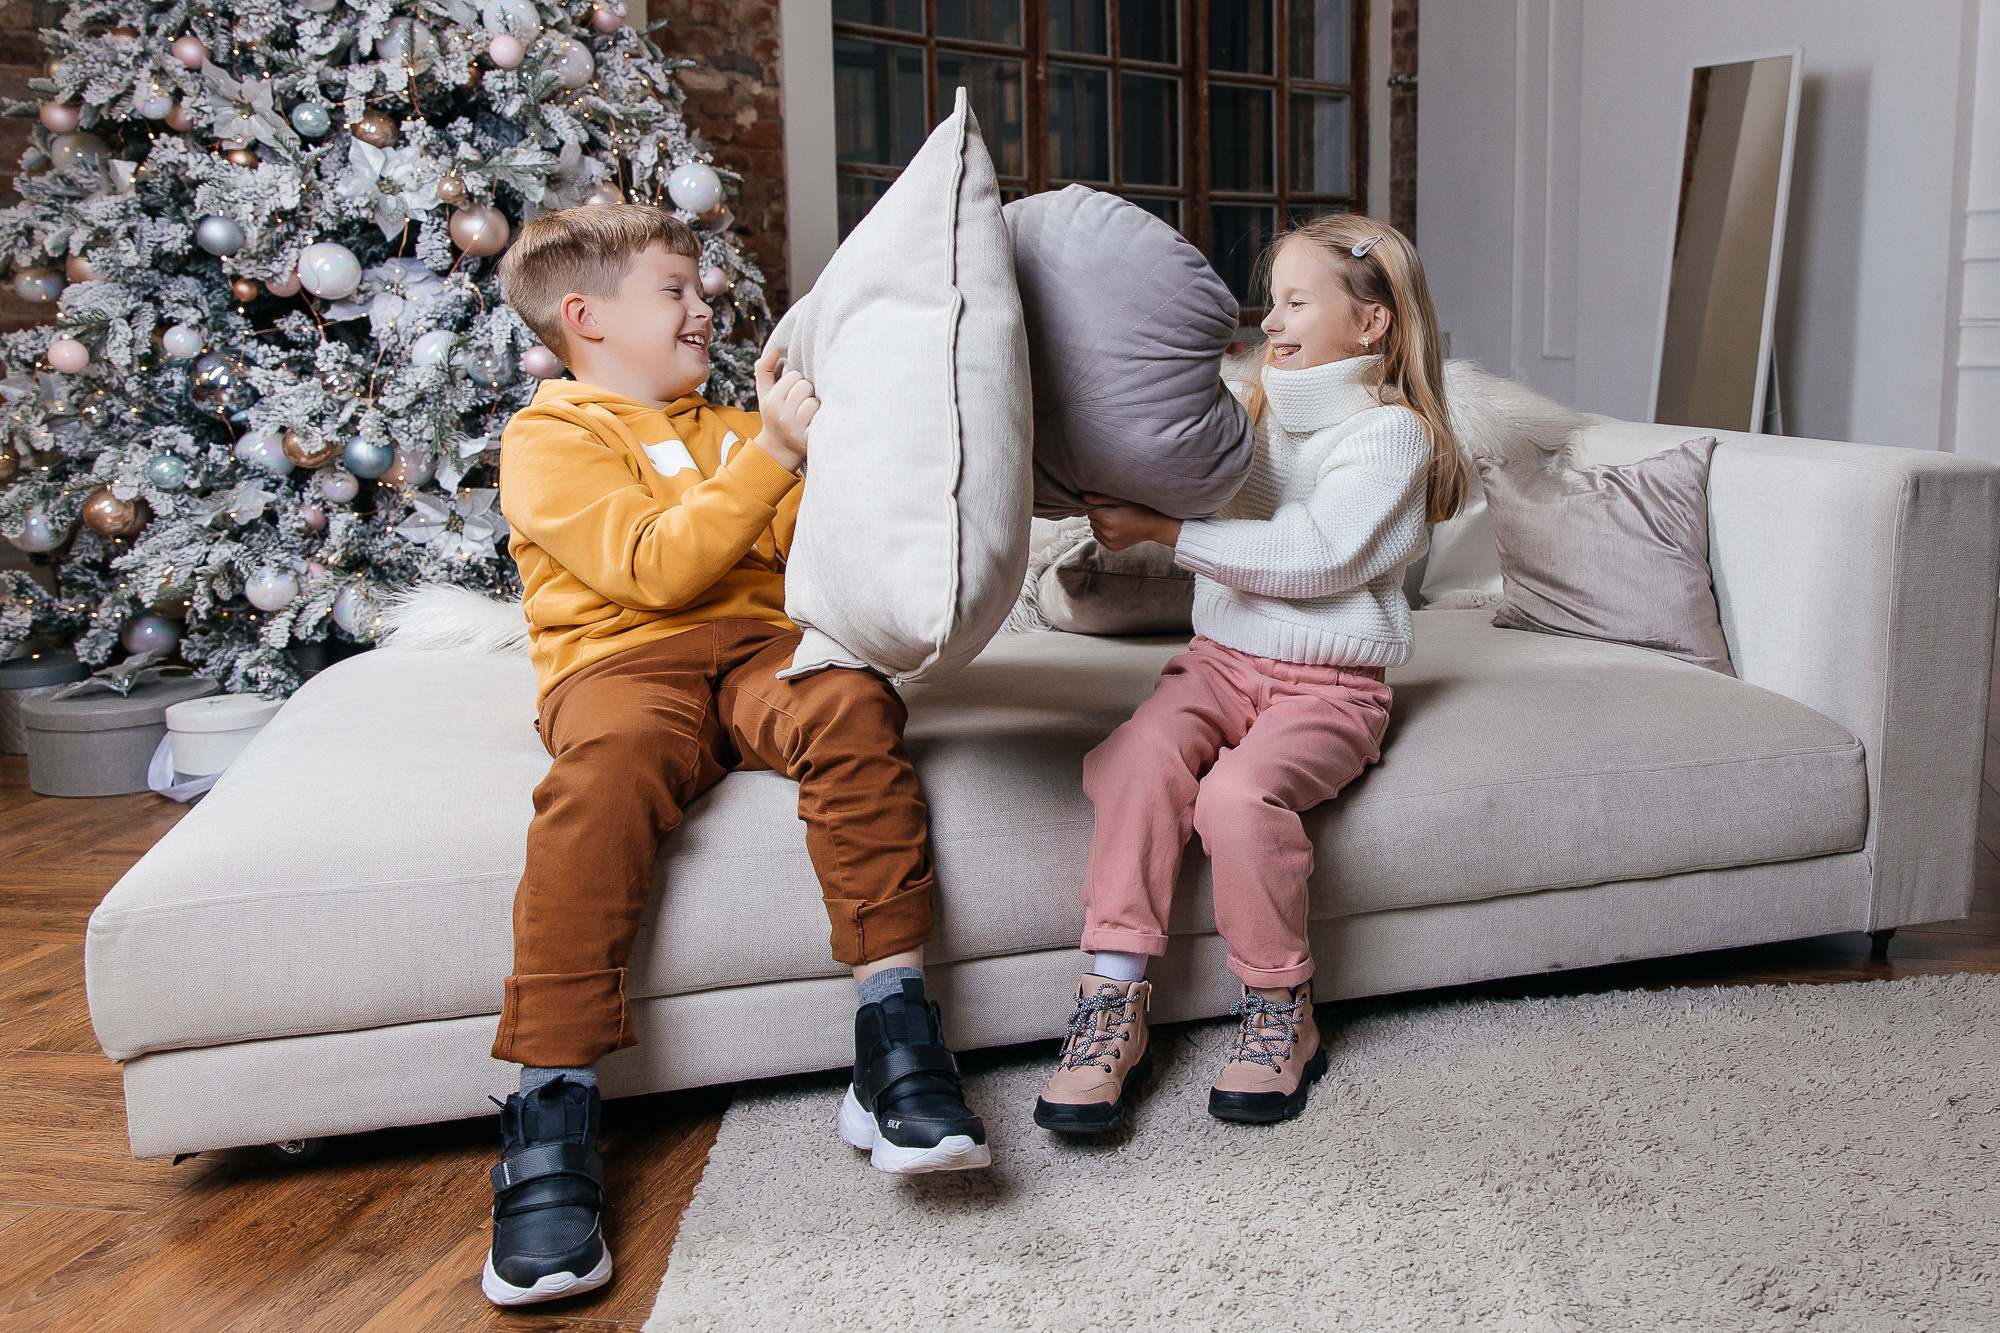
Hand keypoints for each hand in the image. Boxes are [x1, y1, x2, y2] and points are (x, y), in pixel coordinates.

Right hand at [752, 343, 816, 472]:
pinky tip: (816, 423)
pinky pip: (821, 420)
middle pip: (805, 387)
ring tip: (808, 414)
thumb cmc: (774, 415)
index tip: (793, 392)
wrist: (778, 449)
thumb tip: (774, 349)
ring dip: (814, 407)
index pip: (795, 376)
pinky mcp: (808, 440)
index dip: (797, 382)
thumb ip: (764, 370)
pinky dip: (821, 420)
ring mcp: (795, 429)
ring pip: (814, 403)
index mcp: (772, 401)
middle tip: (801, 403)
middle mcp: (782, 415)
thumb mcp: (764, 394)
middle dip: (806, 392)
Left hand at [1082, 492, 1180, 551]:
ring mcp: (1110, 543)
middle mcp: (1107, 534)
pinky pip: (1098, 536)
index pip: (1090, 509)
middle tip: (1116, 510)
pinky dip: (1103, 531)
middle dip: (1099, 513)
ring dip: (1100, 522)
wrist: (1154, 526)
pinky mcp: (1112, 548)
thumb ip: (1101, 498)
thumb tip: (1082, 497)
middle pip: (1091, 518)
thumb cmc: (1140, 508)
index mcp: (1109, 520)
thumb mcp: (1123, 499)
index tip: (1111, 503)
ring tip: (1116, 519)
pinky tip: (1116, 527)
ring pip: (1093, 527)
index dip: (1098, 504)